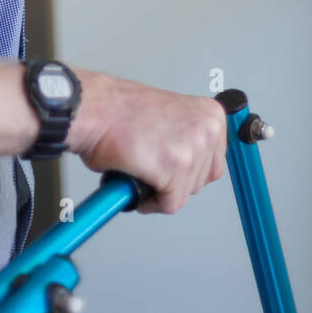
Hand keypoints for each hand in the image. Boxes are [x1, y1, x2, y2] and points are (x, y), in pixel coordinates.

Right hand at [66, 67, 227, 215]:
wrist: (96, 109)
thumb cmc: (120, 111)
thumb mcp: (170, 116)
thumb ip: (186, 136)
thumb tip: (188, 162)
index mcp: (210, 115)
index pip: (215, 161)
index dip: (188, 170)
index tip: (173, 169)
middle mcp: (208, 130)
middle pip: (202, 180)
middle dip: (175, 181)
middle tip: (152, 170)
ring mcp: (193, 150)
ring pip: (184, 193)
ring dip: (160, 190)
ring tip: (141, 171)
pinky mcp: (175, 169)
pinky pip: (169, 203)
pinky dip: (150, 202)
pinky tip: (136, 183)